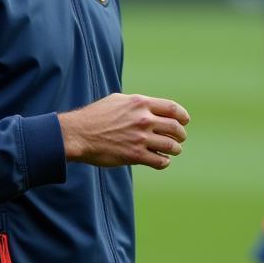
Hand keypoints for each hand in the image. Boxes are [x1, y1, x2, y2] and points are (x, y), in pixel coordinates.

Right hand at [58, 93, 189, 169]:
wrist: (79, 134)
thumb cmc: (96, 116)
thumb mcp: (118, 101)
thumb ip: (137, 104)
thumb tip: (150, 107)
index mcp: (141, 103)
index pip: (173, 108)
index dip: (183, 116)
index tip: (185, 121)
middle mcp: (144, 119)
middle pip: (176, 128)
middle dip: (181, 134)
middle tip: (180, 138)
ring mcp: (141, 138)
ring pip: (172, 146)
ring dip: (175, 149)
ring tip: (173, 150)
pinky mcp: (135, 155)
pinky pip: (160, 161)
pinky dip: (164, 162)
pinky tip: (161, 161)